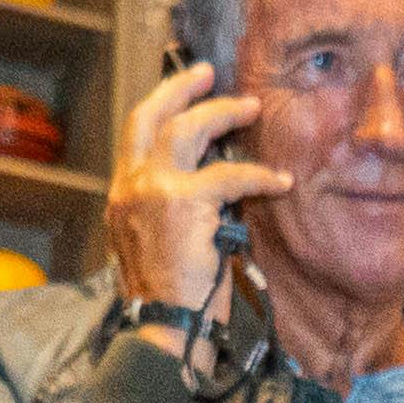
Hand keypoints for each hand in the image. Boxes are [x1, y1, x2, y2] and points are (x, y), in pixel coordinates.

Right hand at [107, 54, 288, 313]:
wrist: (165, 328)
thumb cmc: (170, 299)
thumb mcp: (156, 246)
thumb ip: (168, 210)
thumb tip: (208, 191)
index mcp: (122, 196)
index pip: (136, 136)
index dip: (161, 108)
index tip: (183, 94)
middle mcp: (130, 186)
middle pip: (150, 116)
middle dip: (180, 88)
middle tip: (208, 74)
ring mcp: (152, 191)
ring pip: (186, 130)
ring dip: (222, 113)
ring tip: (251, 107)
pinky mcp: (183, 203)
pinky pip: (229, 175)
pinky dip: (259, 176)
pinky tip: (281, 180)